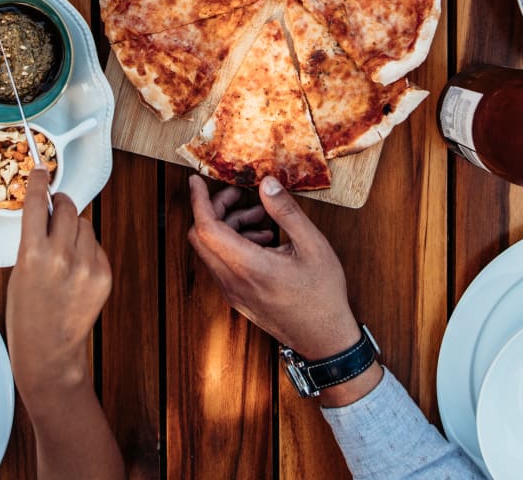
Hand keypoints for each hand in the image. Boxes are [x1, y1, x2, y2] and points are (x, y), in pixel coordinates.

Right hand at [7, 168, 112, 398]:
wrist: (49, 354)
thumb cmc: (26, 316)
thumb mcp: (18, 273)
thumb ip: (33, 240)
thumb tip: (47, 212)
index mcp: (33, 254)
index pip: (39, 203)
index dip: (40, 183)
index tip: (42, 170)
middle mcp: (63, 256)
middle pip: (68, 208)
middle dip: (61, 205)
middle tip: (55, 209)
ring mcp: (87, 265)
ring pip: (85, 224)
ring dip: (74, 228)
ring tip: (62, 251)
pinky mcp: (103, 274)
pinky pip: (96, 245)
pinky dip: (86, 249)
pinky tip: (74, 269)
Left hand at [187, 175, 360, 359]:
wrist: (325, 341)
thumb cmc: (322, 296)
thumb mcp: (312, 246)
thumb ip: (285, 212)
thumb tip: (266, 183)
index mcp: (248, 267)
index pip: (206, 229)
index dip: (199, 201)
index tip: (196, 180)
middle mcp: (233, 282)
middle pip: (202, 237)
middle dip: (216, 209)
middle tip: (239, 195)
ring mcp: (233, 293)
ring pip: (212, 250)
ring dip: (229, 226)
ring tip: (262, 218)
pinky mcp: (238, 299)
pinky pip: (223, 264)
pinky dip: (234, 244)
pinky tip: (265, 240)